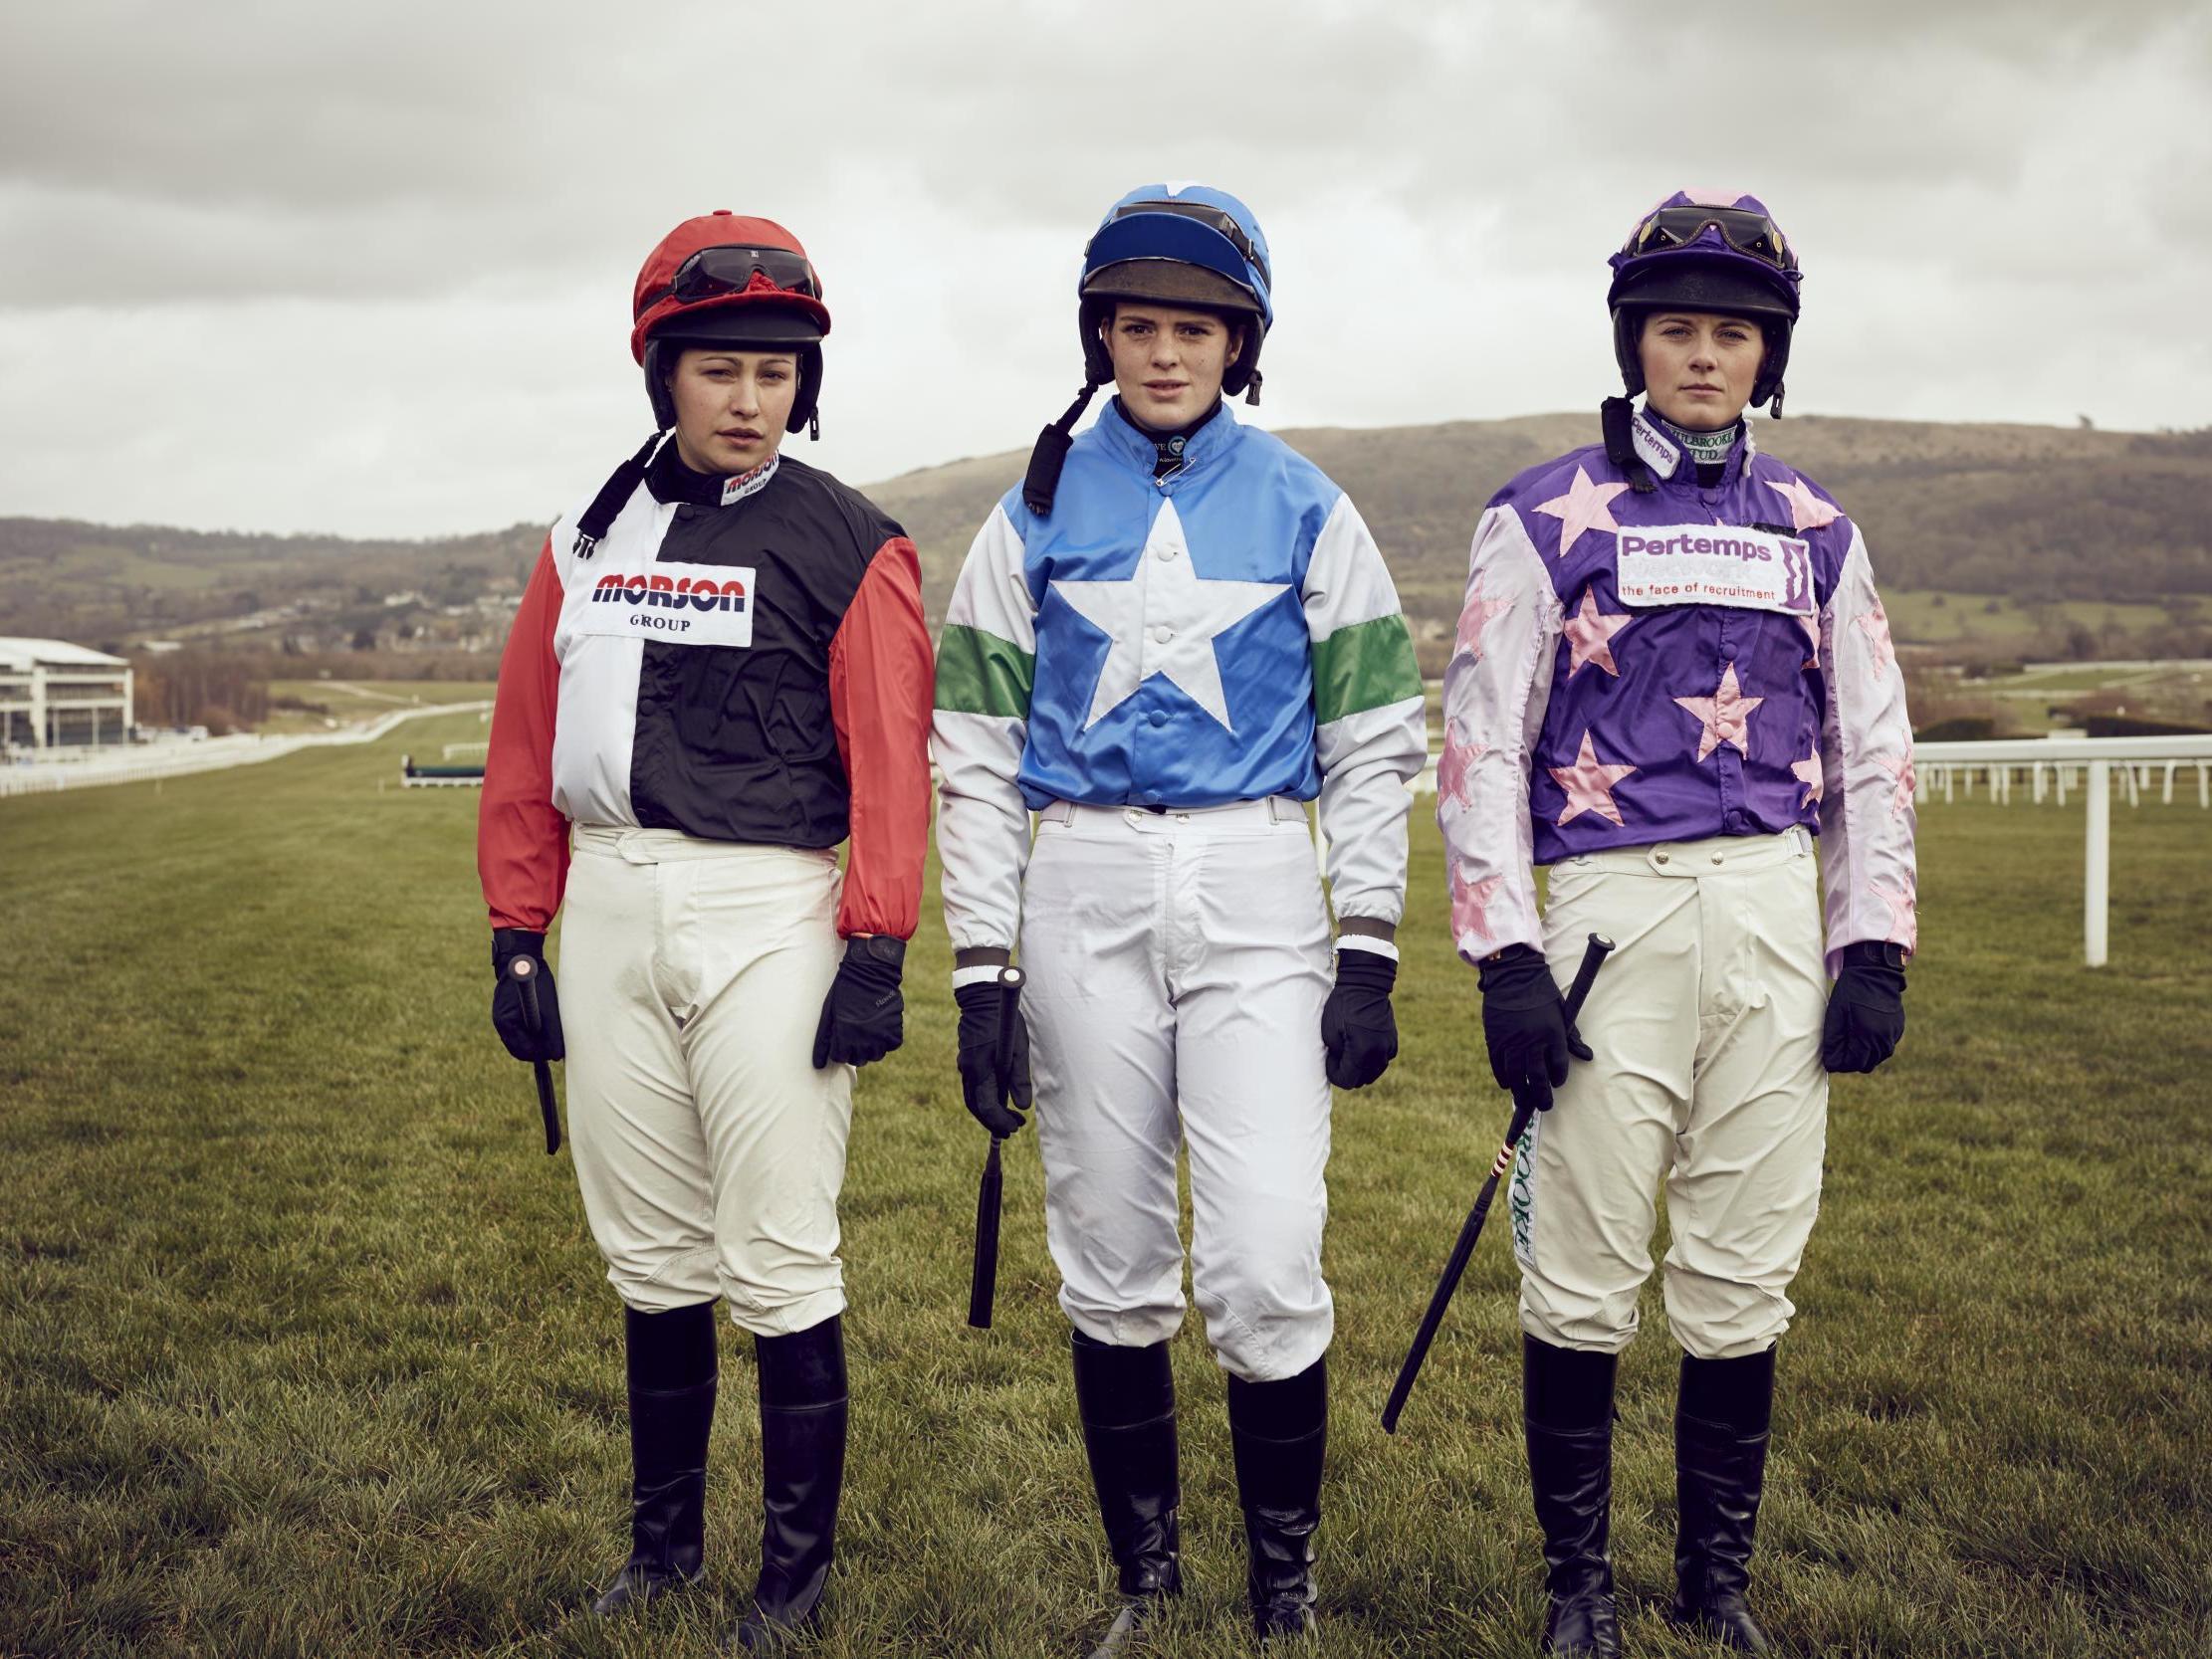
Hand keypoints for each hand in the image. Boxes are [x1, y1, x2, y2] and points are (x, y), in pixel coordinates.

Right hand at [491, 929, 563, 1062]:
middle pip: (521, 1048)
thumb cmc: (535, 979)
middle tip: (557, 1045)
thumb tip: (557, 1055)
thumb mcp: (547, 1007)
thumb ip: (551, 1032)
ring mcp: (504, 1017)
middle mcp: (502, 1023)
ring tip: (553, 1029)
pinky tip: (546, 1020)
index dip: (541, 1054)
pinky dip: (534, 1028)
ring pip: (522, 1039)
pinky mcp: (510, 1010)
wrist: (522, 955)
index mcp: (506, 1023)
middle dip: (539, 1049)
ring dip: (537, 1038)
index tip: (557, 1052)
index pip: (522, 1051)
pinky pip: (522, 1027)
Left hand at [813, 936, 905, 1068]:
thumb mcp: (829, 1013)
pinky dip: (888, 1039)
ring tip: (868, 1033)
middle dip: (855, 1050)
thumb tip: (818, 1064)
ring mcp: (881, 1036)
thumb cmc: (845, 990)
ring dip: (872, 1047)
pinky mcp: (895, 1028)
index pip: (841, 1058)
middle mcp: (863, 1040)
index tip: (841, 1039)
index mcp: (844, 1037)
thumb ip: (824, 1039)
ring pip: (877, 1055)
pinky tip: (881, 1028)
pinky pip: (893, 1044)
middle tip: (854, 1035)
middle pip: (859, 1059)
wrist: (870, 971)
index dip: (839, 1049)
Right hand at [955, 972, 1030, 1135]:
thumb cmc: (1002, 1021)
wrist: (980, 998)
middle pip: (976, 1107)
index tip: (1015, 1127)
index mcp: (979, 1070)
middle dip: (993, 1122)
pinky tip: (999, 1099)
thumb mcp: (1017, 1048)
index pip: (986, 1106)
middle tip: (1012, 1129)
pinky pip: (971, 1087)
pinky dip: (984, 1099)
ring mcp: (965, 1065)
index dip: (1000, 1121)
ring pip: (972, 1098)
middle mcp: (968, 1071)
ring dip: (989, 1112)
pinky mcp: (966, 1060)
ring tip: (1008, 1119)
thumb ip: (1019, 1078)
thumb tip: (1022, 1105)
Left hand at [1321, 950, 1398, 1088]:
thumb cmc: (1343, 1006)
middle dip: (1346, 1073)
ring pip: (1372, 1073)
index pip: (1347, 1080)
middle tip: (1336, 1056)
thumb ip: (1335, 1056)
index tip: (1329, 1060)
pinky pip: (1381, 1061)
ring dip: (1359, 1068)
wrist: (1366, 985)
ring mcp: (1388, 1049)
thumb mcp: (1330, 1032)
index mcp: (1362, 1052)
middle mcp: (1379, 1054)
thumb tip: (1339, 1067)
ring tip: (1347, 1052)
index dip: (1334, 1074)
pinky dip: (1371, 1060)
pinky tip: (1361, 1047)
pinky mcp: (1393, 1043)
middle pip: (1360, 1080)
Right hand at [1476, 944, 1590, 1111]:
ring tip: (1524, 1100)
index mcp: (1552, 1033)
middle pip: (1537, 1078)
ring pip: (1516, 1076)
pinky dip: (1504, 1078)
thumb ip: (1572, 1037)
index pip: (1558, 1066)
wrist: (1513, 976)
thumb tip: (1587, 1056)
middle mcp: (1532, 1041)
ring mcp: (1511, 1042)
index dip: (1558, 1079)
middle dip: (1541, 1096)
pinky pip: (1499, 1066)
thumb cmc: (1542, 994)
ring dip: (1521, 1092)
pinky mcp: (1494, 1040)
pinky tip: (1508, 1084)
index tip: (1556, 1083)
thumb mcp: (1562, 1013)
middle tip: (1544, 1105)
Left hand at [1823, 942, 1905, 1072]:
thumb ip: (1834, 1040)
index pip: (1853, 1063)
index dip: (1839, 1064)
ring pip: (1878, 1057)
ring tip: (1851, 1041)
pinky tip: (1864, 1033)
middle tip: (1839, 1050)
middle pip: (1866, 1064)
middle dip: (1851, 1062)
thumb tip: (1830, 1061)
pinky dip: (1874, 1046)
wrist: (1875, 973)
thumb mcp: (1836, 1014)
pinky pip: (1886, 1047)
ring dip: (1864, 1055)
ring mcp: (1893, 1034)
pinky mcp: (1898, 1029)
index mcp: (1867, 1034)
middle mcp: (1883, 1038)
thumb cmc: (1850, 992)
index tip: (1830, 1058)